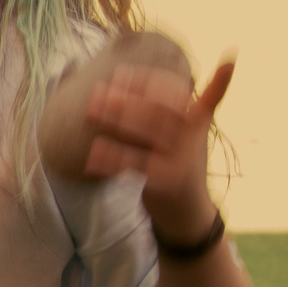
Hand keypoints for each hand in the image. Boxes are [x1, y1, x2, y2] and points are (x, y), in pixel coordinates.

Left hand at [79, 55, 235, 240]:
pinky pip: (136, 166)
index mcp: (197, 120)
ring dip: (116, 121)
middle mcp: (193, 138)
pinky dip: (112, 159)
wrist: (189, 213)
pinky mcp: (168, 183)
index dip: (147, 80)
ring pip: (147, 135)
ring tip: (90, 111)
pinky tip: (92, 155)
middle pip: (159, 111)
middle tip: (98, 91)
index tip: (121, 72)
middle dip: (127, 99)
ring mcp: (182, 161)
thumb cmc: (175, 164)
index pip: (175, 91)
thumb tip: (120, 76)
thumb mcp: (179, 134)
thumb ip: (160, 109)